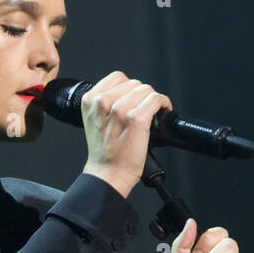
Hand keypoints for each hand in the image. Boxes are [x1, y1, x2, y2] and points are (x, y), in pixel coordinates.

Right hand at [80, 70, 172, 198]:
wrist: (107, 174)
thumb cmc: (104, 153)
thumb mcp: (94, 121)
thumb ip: (105, 104)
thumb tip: (128, 93)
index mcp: (90, 100)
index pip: (117, 77)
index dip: (129, 88)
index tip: (133, 100)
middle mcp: (102, 102)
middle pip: (133, 83)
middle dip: (141, 95)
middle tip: (142, 111)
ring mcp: (119, 109)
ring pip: (145, 90)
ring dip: (152, 100)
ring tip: (151, 113)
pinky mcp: (136, 118)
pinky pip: (155, 99)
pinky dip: (163, 103)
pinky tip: (163, 110)